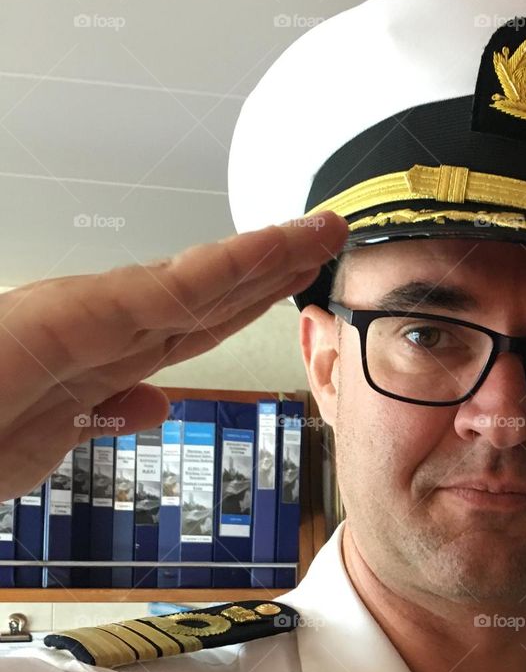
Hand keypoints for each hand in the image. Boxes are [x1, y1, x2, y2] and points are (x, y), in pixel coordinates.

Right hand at [0, 213, 347, 500]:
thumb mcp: (50, 440)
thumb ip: (105, 416)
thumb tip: (154, 403)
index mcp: (102, 356)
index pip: (195, 323)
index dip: (252, 298)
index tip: (302, 282)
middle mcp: (103, 327)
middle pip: (209, 295)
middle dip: (273, 266)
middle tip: (330, 237)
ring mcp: (89, 317)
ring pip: (200, 282)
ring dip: (264, 255)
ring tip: (320, 231)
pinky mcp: (72, 318)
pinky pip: (163, 293)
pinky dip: (221, 270)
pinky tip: (267, 253)